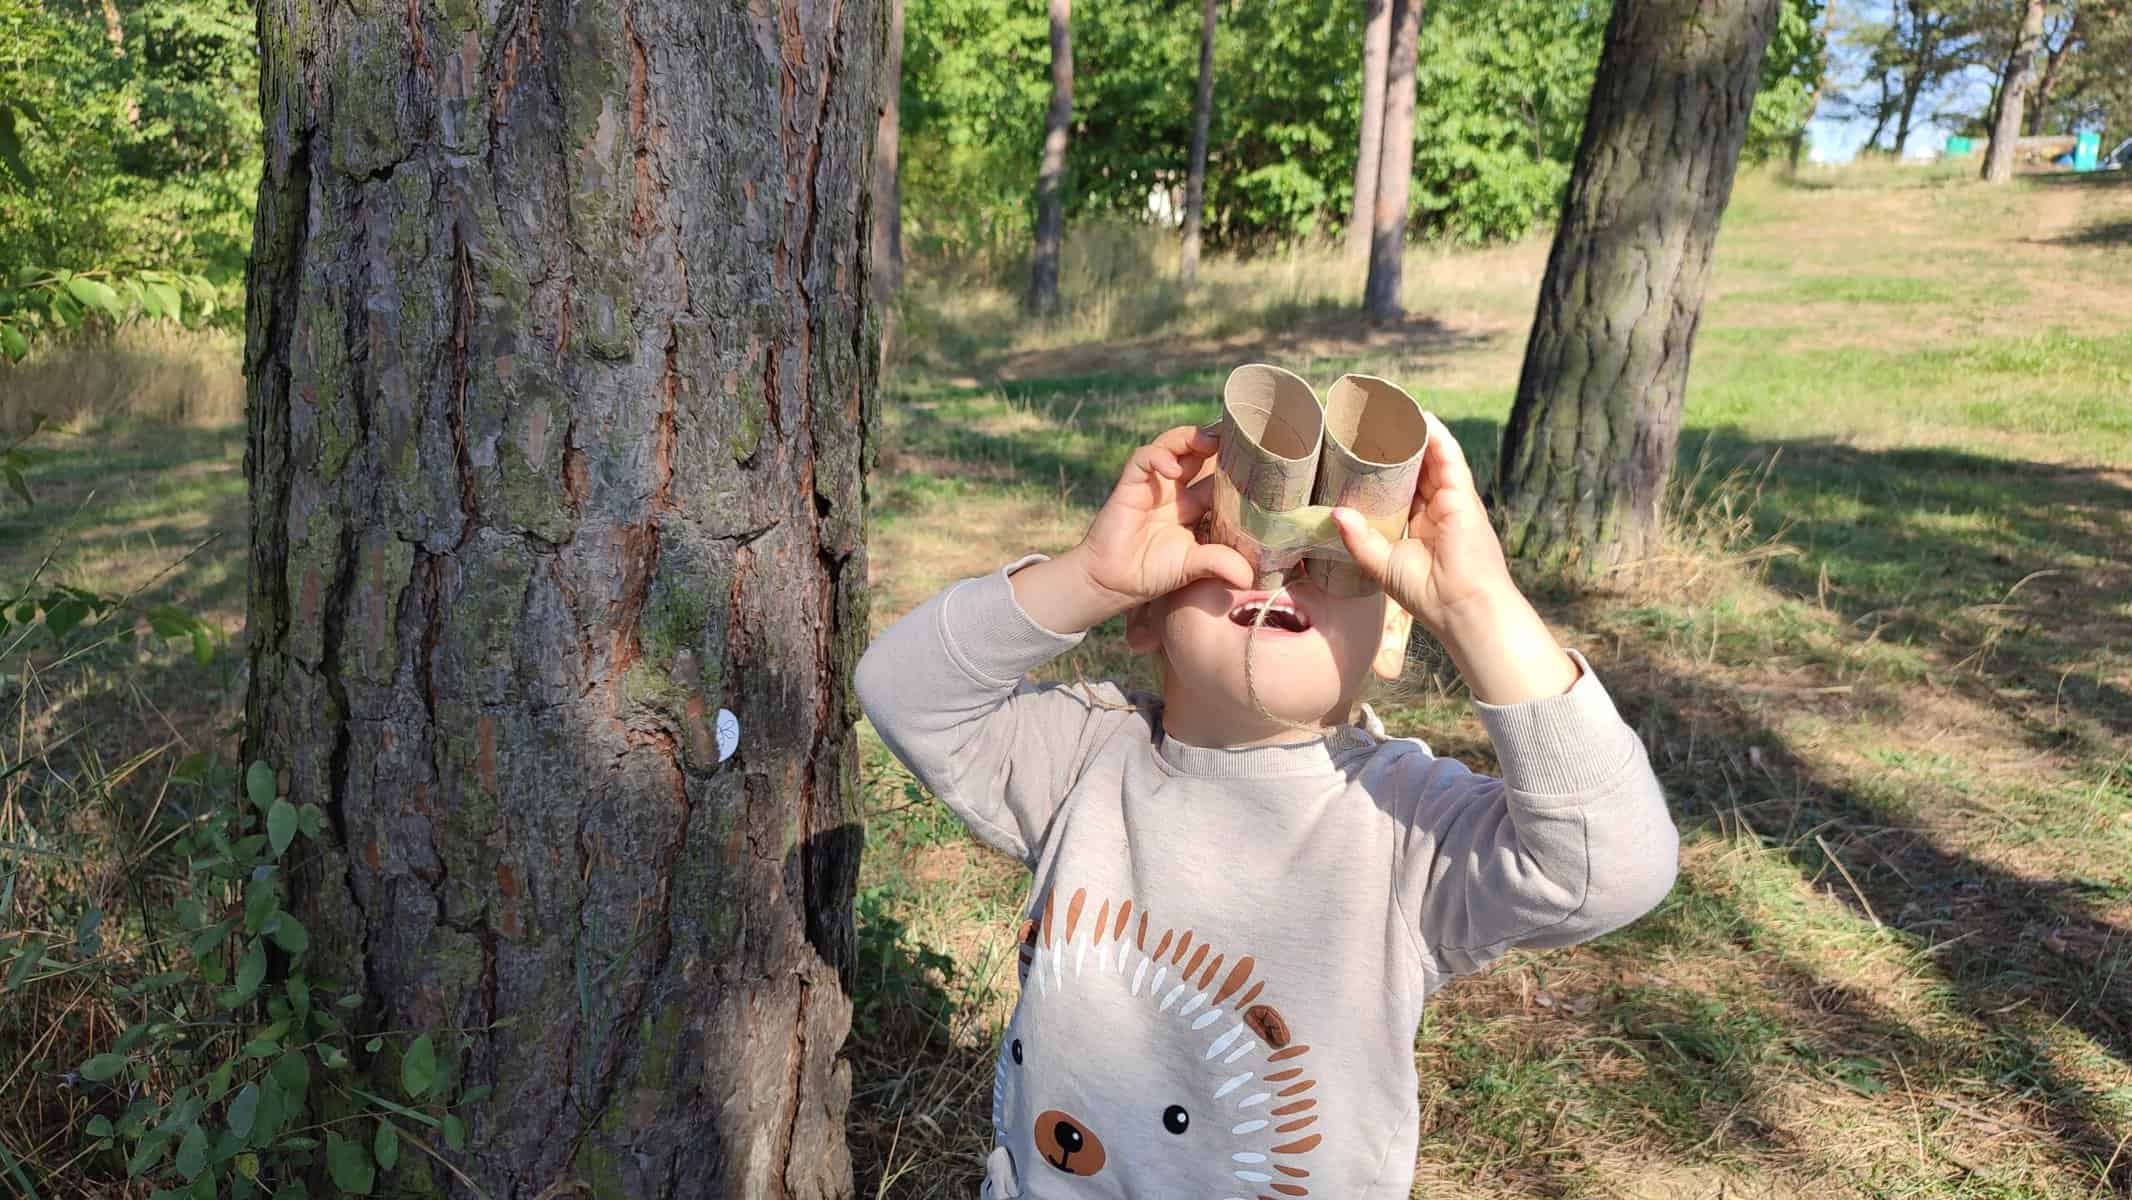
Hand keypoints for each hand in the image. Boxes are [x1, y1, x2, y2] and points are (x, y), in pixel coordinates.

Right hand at [1011, 426, 1252, 634]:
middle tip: (1240, 435)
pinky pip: (1144, 458)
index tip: (1261, 457)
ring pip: (1175, 443)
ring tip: (1210, 441)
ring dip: (1192, 437)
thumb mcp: (1193, 567)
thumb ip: (1219, 564)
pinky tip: (1173, 469)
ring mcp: (1155, 483)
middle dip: (1220, 439)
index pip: (1223, 474)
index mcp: (1196, 504)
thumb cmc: (1152, 573)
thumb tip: (1248, 578)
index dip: (1239, 463)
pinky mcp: (1131, 484)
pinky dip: (1159, 457)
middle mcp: (1178, 488)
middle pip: (1202, 450)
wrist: (1112, 582)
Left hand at [1329, 414, 1576, 703]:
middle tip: (1369, 422)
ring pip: (1431, 457)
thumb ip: (1359, 539)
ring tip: (1390, 409)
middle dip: (1394, 445)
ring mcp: (1451, 500)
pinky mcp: (1463, 496)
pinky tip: (1420, 418)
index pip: (1397, 488)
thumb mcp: (1381, 564)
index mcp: (1416, 525)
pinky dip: (1436, 436)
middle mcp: (1435, 509)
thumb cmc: (1425, 593)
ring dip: (1414, 433)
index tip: (1357, 451)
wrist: (1462, 607)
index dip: (1379, 469)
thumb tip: (1334, 513)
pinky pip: (1449, 458)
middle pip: (1413, 468)